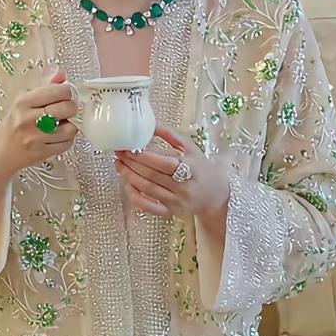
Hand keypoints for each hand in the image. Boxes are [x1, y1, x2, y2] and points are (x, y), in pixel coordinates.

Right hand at [0, 68, 78, 183]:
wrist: (0, 152)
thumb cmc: (13, 124)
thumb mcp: (24, 101)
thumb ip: (45, 86)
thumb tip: (62, 74)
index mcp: (24, 102)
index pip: (58, 91)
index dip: (67, 92)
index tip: (65, 94)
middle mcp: (29, 119)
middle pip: (67, 108)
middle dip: (70, 108)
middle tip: (65, 110)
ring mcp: (36, 138)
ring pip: (70, 128)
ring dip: (69, 126)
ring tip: (60, 125)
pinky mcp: (42, 153)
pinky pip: (67, 143)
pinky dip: (66, 139)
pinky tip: (58, 137)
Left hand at [115, 125, 229, 221]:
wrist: (216, 194)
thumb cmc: (201, 168)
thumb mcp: (190, 148)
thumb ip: (170, 135)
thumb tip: (150, 124)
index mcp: (189, 167)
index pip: (161, 162)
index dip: (142, 156)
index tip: (128, 147)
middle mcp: (183, 185)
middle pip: (152, 175)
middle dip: (132, 164)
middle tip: (119, 154)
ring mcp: (177, 200)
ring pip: (148, 189)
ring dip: (130, 177)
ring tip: (120, 165)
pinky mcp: (171, 211)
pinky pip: (150, 207)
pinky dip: (136, 197)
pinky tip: (128, 186)